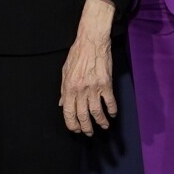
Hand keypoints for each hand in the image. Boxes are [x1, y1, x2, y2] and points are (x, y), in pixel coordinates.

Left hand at [60, 0, 116, 135]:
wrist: (91, 41)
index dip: (72, 124)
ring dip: (100, 122)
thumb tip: (62, 104)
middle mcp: (80, 89)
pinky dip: (111, 110)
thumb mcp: (65, 70)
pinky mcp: (106, 84)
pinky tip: (112, 114)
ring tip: (103, 126)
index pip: (68, 112)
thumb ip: (63, 89)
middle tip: (89, 132)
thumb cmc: (77, 54)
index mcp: (68, 87)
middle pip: (83, 115)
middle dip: (86, 127)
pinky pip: (110, 102)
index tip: (76, 129)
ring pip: (97, 112)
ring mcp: (93, 87)